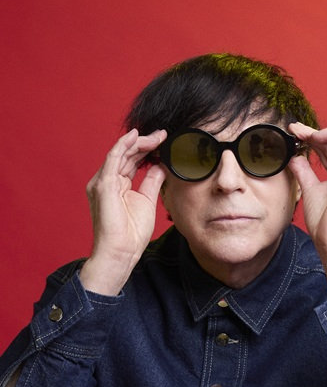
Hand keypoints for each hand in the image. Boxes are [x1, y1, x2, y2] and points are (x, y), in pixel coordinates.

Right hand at [79, 129, 166, 294]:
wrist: (122, 251)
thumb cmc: (132, 233)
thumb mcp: (148, 200)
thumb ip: (152, 181)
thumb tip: (161, 166)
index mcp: (117, 185)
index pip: (132, 161)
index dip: (147, 150)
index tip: (164, 141)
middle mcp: (107, 181)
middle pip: (127, 154)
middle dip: (145, 143)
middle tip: (163, 134)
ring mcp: (103, 182)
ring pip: (121, 153)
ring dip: (139, 142)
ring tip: (156, 135)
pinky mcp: (103, 184)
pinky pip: (113, 158)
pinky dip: (124, 145)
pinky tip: (136, 136)